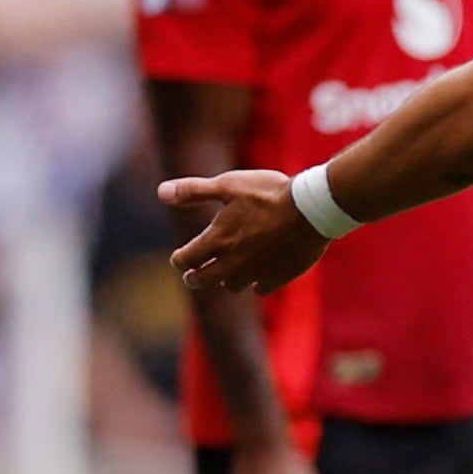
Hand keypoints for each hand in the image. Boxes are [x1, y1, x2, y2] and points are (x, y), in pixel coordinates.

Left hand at [163, 169, 326, 294]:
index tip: (179, 258)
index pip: (185, 260)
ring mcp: (256, 273)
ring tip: (227, 272)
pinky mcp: (279, 277)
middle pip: (203, 281)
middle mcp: (232, 263)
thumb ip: (193, 191)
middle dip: (195, 278)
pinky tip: (258, 275)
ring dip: (226, 279)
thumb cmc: (268, 193)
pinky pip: (261, 288)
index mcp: (217, 241)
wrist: (312, 208)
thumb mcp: (227, 185)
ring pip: (232, 286)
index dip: (179, 259)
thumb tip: (160, 192)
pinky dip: (256, 282)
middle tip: (193, 276)